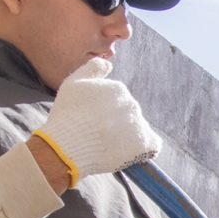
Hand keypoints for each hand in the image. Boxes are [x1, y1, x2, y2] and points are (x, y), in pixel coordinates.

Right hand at [35, 58, 160, 183]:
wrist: (67, 147)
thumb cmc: (66, 116)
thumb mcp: (73, 83)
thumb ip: (92, 69)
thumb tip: (108, 63)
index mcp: (118, 89)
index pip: (118, 101)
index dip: (104, 113)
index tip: (92, 122)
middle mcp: (132, 104)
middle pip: (127, 116)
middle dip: (116, 124)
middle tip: (98, 136)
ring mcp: (139, 124)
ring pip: (138, 130)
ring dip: (127, 138)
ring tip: (107, 148)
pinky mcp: (144, 144)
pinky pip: (152, 146)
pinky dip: (143, 151)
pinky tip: (128, 154)